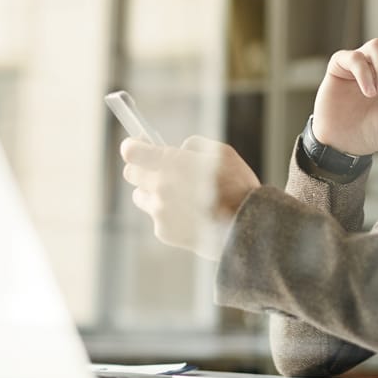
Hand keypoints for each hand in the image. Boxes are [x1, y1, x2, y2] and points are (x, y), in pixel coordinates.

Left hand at [119, 136, 259, 260]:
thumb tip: (179, 151)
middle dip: (143, 169)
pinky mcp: (163, 232)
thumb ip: (194, 146)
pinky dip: (169, 215)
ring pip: (142, 197)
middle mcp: (160, 187)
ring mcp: (159, 211)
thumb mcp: (222, 153)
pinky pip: (157, 217)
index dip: (133, 146)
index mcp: (172, 163)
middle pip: (131, 174)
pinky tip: (191, 215)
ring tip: (181, 197)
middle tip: (161, 171)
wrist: (246, 227)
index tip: (138, 146)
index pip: (131, 151)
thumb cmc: (239, 186)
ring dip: (154, 193)